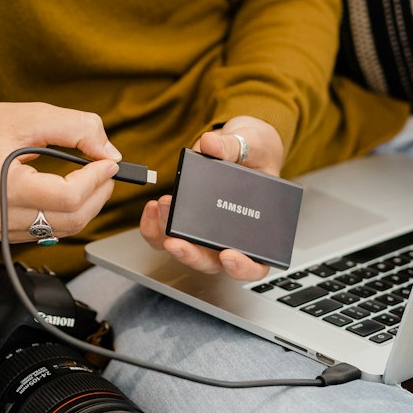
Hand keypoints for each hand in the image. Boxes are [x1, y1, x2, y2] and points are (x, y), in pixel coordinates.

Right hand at [0, 98, 121, 241]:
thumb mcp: (30, 116)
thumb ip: (76, 128)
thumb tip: (111, 152)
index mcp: (1, 186)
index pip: (68, 198)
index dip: (98, 180)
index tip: (109, 161)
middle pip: (71, 220)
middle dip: (99, 194)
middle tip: (106, 168)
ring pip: (63, 230)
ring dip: (86, 205)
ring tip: (90, 176)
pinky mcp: (2, 234)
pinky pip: (48, 231)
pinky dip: (67, 212)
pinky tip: (68, 189)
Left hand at [138, 115, 284, 281]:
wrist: (241, 144)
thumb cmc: (256, 153)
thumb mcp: (253, 144)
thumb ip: (234, 147)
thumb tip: (211, 145)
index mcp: (257, 229)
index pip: (256, 265)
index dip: (243, 268)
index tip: (228, 256)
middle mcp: (229, 237)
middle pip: (212, 262)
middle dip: (192, 254)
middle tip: (177, 242)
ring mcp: (204, 233)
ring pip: (185, 251)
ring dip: (167, 237)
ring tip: (163, 208)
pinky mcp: (183, 221)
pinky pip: (164, 235)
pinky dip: (154, 226)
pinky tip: (155, 206)